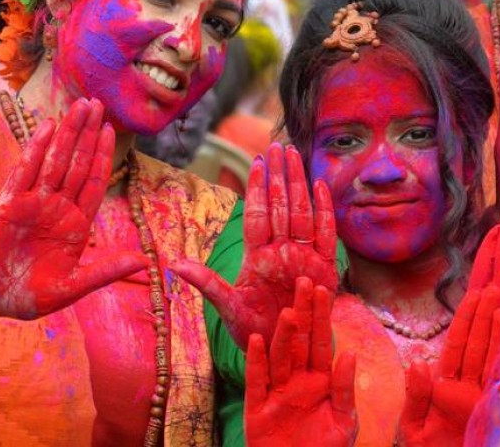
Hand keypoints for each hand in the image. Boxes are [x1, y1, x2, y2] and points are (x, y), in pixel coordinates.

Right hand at [0, 98, 147, 319]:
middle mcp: (56, 207)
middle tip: (96, 103)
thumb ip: (105, 271)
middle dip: (86, 133)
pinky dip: (35, 149)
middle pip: (75, 163)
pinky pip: (25, 172)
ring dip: (66, 133)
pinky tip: (47, 127)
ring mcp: (32, 203)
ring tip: (79, 106)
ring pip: (54, 160)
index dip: (101, 155)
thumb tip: (144, 262)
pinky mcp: (8, 205)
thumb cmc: (31, 294)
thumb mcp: (73, 286)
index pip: (92, 181)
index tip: (110, 128)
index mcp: (75, 223)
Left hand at [170, 144, 338, 346]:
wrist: (287, 354)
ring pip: (302, 212)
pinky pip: (326, 234)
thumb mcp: (228, 308)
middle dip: (279, 175)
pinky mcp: (325, 270)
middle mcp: (282, 251)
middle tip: (278, 145)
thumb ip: (206, 283)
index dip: (257, 188)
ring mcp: (304, 258)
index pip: (257, 214)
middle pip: (280, 206)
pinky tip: (321, 185)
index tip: (255, 160)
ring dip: (298, 183)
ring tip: (295, 154)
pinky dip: (325, 210)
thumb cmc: (256, 330)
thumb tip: (173, 266)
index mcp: (258, 256)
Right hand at [244, 278, 356, 446]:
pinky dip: (255, 361)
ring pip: (279, 357)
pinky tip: (256, 341)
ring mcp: (275, 393)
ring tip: (289, 312)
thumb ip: (344, 390)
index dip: (322, 317)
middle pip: (299, 342)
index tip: (323, 289)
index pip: (321, 343)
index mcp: (320, 381)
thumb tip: (349, 355)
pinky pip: (256, 381)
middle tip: (303, 282)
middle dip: (303, 313)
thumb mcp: (344, 423)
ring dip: (283, 335)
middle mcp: (296, 381)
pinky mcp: (256, 409)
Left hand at [401, 285, 499, 445]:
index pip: (458, 345)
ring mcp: (485, 402)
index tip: (474, 294)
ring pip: (496, 361)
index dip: (466, 320)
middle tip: (496, 290)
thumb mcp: (413, 426)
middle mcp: (469, 390)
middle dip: (488, 318)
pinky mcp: (497, 416)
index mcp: (447, 387)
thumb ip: (416, 394)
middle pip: (480, 346)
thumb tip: (419, 362)